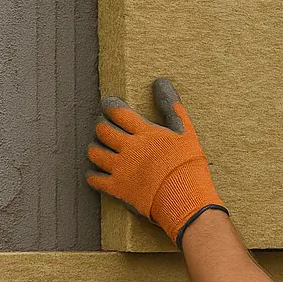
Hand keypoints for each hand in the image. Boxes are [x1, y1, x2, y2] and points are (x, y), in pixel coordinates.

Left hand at [86, 78, 228, 246]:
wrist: (187, 199)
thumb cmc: (189, 165)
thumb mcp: (186, 132)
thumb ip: (172, 106)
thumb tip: (160, 82)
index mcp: (144, 133)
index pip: (117, 111)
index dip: (110, 106)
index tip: (110, 106)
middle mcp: (129, 149)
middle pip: (102, 130)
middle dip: (101, 125)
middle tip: (105, 127)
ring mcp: (121, 169)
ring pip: (94, 153)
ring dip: (95, 148)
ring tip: (101, 148)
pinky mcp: (118, 189)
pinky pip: (95, 180)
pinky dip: (92, 175)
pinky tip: (97, 173)